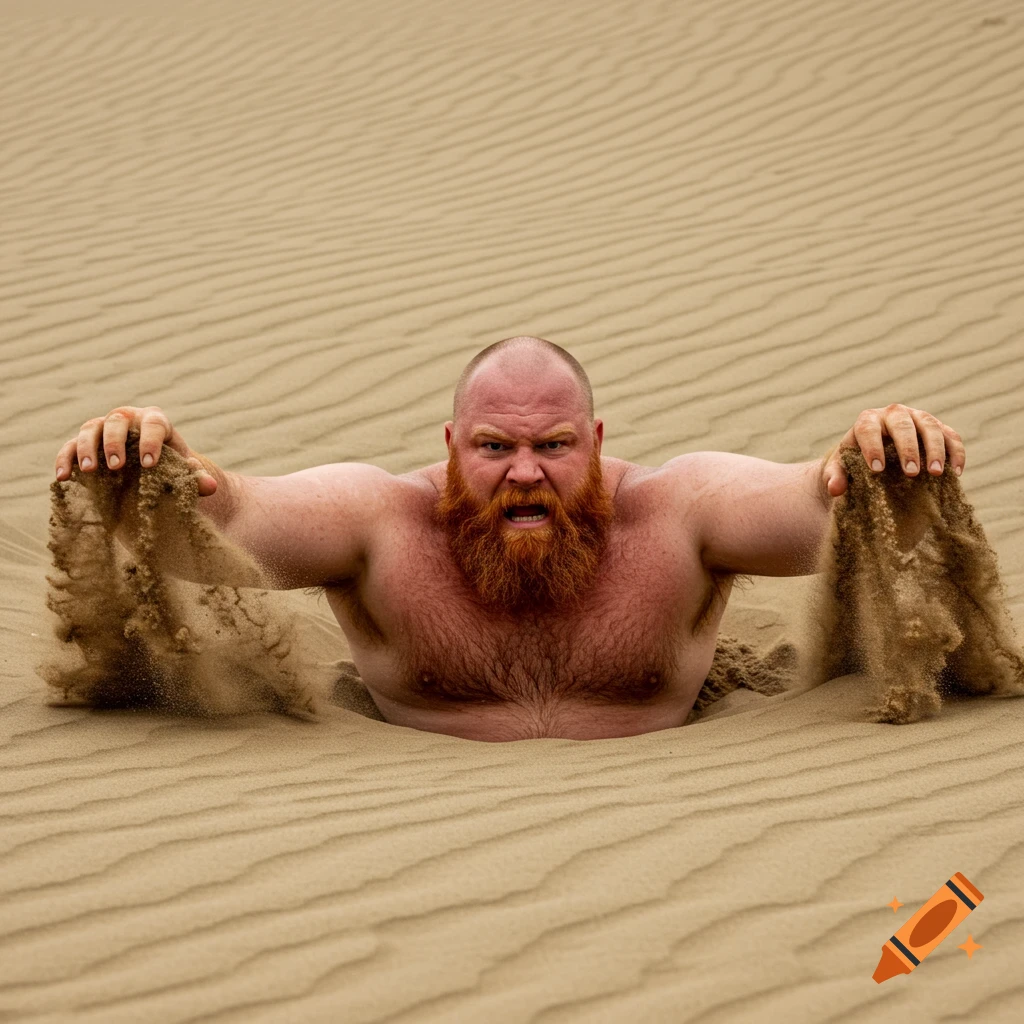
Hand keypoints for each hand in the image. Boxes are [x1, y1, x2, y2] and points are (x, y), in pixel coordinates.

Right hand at [54, 405, 217, 495]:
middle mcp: (127, 420)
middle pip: (117, 420)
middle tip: (118, 467)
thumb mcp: (184, 474)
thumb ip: (196, 478)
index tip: (150, 464)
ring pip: (90, 428)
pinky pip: (70, 447)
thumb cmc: (170, 470)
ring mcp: (103, 430)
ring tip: (92, 470)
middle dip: (116, 442)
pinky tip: (63, 477)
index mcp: (155, 421)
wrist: (150, 475)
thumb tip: (210, 488)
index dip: (151, 441)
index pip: (154, 423)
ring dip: (88, 448)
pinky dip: (65, 459)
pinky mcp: (84, 445)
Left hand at [823, 403, 965, 497]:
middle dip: (908, 448)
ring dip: (935, 449)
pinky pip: (951, 436)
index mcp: (867, 421)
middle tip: (910, 474)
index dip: (872, 446)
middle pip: (903, 424)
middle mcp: (893, 414)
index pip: (868, 427)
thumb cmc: (855, 462)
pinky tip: (955, 473)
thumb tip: (835, 489)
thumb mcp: (841, 468)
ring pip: (930, 426)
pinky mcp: (938, 428)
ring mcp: (918, 418)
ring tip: (935, 474)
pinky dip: (956, 452)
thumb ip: (834, 476)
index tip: (876, 470)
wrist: (875, 456)